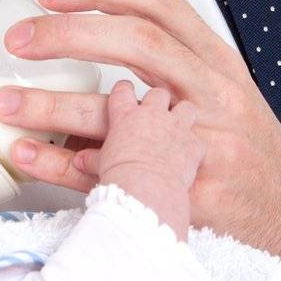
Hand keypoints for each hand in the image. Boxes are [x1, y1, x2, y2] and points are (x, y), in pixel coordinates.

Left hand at [0, 0, 280, 280]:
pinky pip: (117, 178)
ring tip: (2, 104)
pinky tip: (27, 155)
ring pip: (120, 114)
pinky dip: (64, 166)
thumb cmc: (245, 152)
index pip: (158, 1)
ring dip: (50, 107)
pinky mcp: (193, 201)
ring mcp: (207, 147)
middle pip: (136, 42)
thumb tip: (77, 37)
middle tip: (16, 41)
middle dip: (66, 35)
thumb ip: (170, 65)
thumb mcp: (223, 92)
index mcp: (218, 61)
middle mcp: (216, 94)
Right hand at [89, 80, 206, 238]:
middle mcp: (153, 116)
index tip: (125, 91)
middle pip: (158, 93)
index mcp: (126, 116)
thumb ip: (94, 159)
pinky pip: (198, 140)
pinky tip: (190, 156)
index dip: (124, 90)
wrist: (147, 189)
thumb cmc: (123, 178)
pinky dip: (195, 147)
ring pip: (185, 108)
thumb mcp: (102, 166)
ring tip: (178, 127)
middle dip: (158, 101)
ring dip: (182, 116)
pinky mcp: (193, 145)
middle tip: (155, 113)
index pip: (123, 90)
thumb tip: (81, 162)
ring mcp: (176, 127)